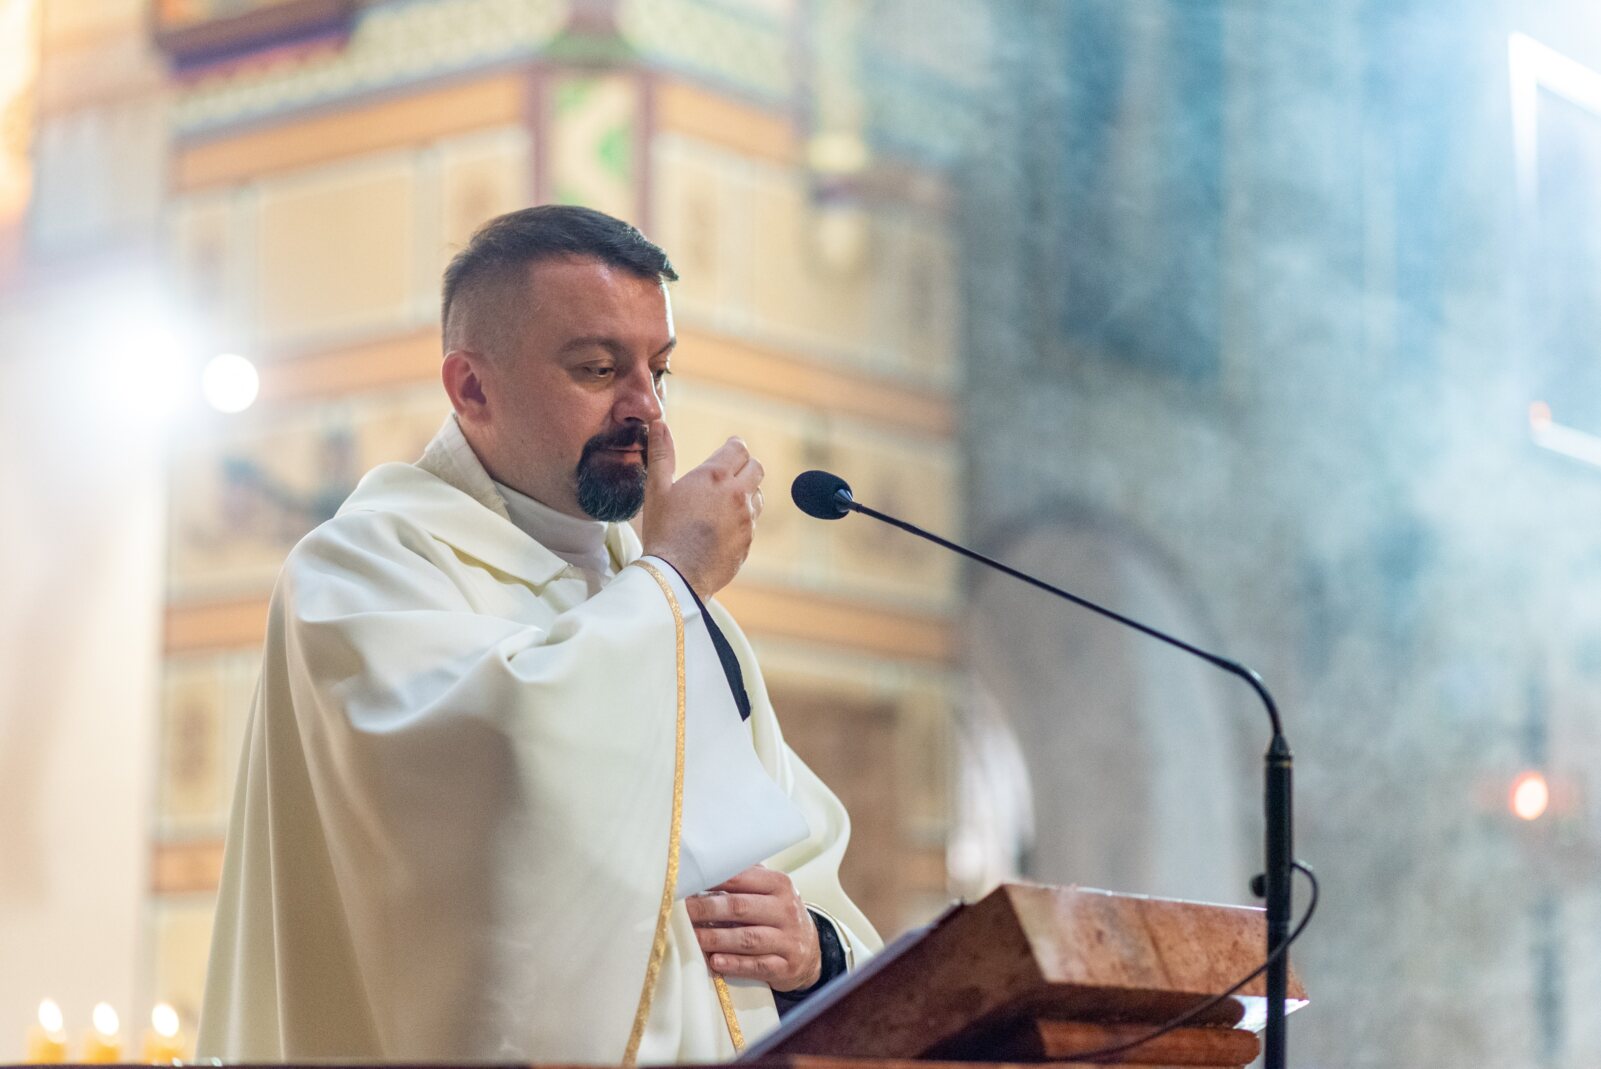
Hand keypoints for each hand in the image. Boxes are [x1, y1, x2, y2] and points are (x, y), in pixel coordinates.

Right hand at [640, 420, 763, 597]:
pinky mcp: (748, 542)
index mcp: (715, 476)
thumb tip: (658, 423)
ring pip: (757, 496)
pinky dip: (743, 519)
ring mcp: (746, 519)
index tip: (730, 447)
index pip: (738, 449)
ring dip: (747, 493)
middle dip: (746, 466)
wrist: (677, 575)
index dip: (735, 446)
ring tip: (726, 500)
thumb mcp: (657, 489)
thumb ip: (661, 453)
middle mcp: (737, 494)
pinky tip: (724, 526)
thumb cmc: (663, 530)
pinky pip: (752, 523)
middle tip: (731, 470)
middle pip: (756, 469)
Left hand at [685, 865, 820, 992]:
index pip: (741, 879)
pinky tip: (715, 961)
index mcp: (780, 885)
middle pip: (740, 908)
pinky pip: (757, 965)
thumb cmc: (779, 916)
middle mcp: (786, 910)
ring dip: (715, 938)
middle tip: (680, 912)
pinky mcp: (786, 966)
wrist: (811, 952)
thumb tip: (705, 866)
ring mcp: (789, 940)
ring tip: (691, 937)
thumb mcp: (771, 892)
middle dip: (706, 909)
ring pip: (747, 938)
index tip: (686, 884)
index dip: (711, 881)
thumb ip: (745, 878)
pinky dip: (734, 964)